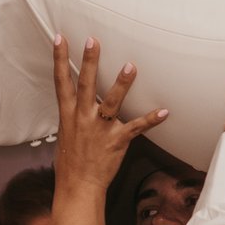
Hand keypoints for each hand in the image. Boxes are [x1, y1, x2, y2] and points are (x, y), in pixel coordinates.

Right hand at [50, 36, 167, 193]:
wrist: (78, 186)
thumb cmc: (71, 162)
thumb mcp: (65, 134)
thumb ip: (73, 116)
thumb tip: (77, 104)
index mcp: (68, 114)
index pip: (61, 82)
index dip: (60, 59)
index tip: (60, 38)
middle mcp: (83, 118)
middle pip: (86, 84)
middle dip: (89, 61)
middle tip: (93, 40)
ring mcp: (100, 129)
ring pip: (112, 102)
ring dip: (121, 84)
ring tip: (130, 66)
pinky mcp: (117, 141)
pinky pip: (136, 127)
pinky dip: (151, 120)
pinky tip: (164, 111)